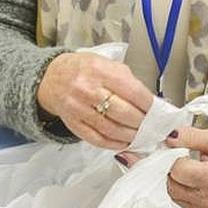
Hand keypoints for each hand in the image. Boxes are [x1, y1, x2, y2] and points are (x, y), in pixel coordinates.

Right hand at [36, 52, 154, 148]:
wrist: (49, 77)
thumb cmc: (82, 70)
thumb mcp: (105, 63)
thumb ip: (127, 80)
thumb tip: (150, 102)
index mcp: (99, 70)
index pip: (133, 92)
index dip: (149, 106)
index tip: (158, 112)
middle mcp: (87, 89)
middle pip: (124, 113)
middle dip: (143, 123)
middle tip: (152, 126)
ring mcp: (78, 108)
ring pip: (112, 129)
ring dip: (131, 136)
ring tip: (141, 135)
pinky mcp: (72, 124)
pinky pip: (97, 139)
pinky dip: (114, 144)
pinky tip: (124, 142)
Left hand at [160, 126, 207, 207]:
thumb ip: (192, 136)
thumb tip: (169, 137)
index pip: (179, 170)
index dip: (172, 156)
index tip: (176, 148)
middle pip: (171, 183)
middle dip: (169, 167)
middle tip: (179, 156)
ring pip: (170, 194)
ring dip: (171, 179)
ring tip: (184, 167)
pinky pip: (176, 202)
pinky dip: (177, 189)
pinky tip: (186, 179)